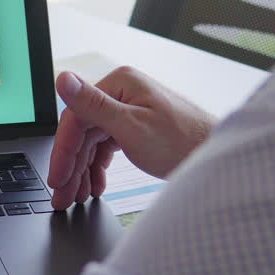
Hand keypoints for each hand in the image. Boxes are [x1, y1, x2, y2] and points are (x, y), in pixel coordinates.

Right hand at [48, 67, 215, 209]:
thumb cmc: (184, 142)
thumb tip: (63, 78)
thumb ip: (93, 105)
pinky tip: (95, 185)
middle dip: (71, 167)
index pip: (76, 117)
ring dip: (82, 170)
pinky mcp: (136, 127)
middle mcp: (122, 93)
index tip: (56, 178)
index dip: (63, 151)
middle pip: (83, 132)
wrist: (218, 159)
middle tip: (62, 195)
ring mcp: (129, 110)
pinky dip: (98, 167)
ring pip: (93, 142)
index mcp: (119, 84)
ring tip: (77, 196)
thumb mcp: (131, 127)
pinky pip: (107, 147)